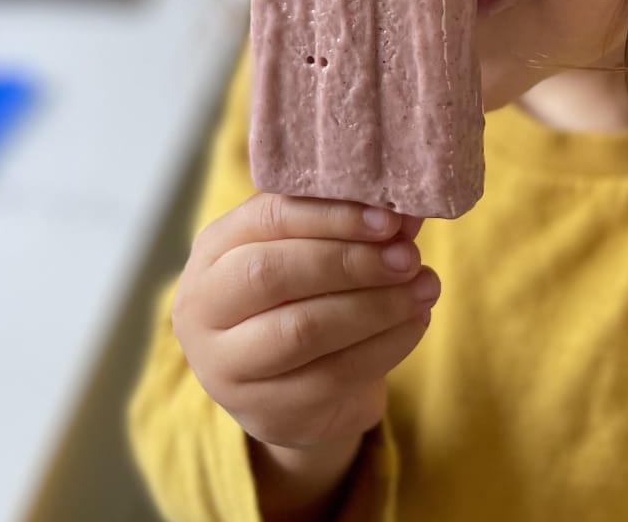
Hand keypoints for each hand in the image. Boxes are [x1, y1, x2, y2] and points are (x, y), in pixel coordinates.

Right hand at [172, 193, 438, 450]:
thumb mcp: (313, 252)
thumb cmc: (301, 295)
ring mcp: (226, 367)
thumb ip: (350, 229)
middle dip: (351, 262)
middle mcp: (203, 307)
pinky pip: (333, 375)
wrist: (290, 387)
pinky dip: (385, 344)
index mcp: (213, 249)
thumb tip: (407, 218)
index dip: (331, 216)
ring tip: (425, 286)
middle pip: (274, 274)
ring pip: (303, 329)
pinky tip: (415, 322)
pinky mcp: (265, 412)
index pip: (266, 218)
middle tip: (408, 257)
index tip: (388, 220)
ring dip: (376, 305)